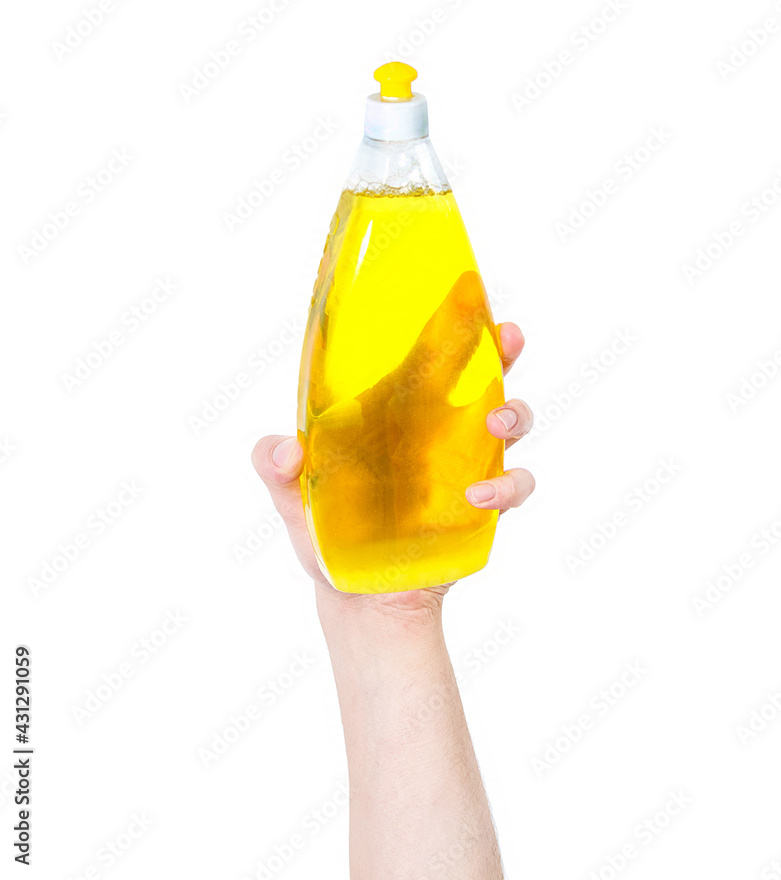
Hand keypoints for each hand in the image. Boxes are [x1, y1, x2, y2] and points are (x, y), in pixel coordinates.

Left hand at [251, 322, 534, 618]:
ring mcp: (468, 464)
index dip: (453, 322)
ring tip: (496, 425)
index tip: (469, 294)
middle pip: (485, 375)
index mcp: (396, 410)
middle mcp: (438, 428)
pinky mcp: (485, 507)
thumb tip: (286, 450)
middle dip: (502, 351)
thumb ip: (274, 466)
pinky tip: (477, 496)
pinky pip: (515, 485)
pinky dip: (507, 486)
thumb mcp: (291, 496)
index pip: (430, 354)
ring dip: (515, 413)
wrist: (355, 594)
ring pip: (512, 421)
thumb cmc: (324, 531)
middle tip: (507, 339)